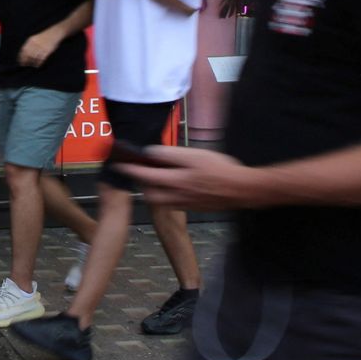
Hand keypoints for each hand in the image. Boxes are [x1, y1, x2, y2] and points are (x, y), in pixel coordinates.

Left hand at [17, 30, 58, 67]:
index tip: (21, 61)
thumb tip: (24, 55)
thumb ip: (29, 45)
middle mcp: (35, 44)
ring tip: (32, 65)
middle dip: (26, 61)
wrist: (54, 33)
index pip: (24, 50)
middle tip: (25, 65)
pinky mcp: (47, 50)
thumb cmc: (44, 37)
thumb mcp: (35, 38)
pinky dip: (38, 63)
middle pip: (28, 55)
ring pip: (34, 57)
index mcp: (31, 40)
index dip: (21, 57)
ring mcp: (41, 47)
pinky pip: (41, 59)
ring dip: (32, 63)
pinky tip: (37, 65)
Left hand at [112, 146, 264, 210]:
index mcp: (174, 180)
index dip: (129, 168)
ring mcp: (183, 204)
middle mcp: (175, 195)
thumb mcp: (194, 155)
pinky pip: (171, 204)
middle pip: (148, 193)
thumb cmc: (219, 169)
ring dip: (152, 190)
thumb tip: (150, 152)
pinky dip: (165, 196)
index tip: (119, 163)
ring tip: (154, 178)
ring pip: (159, 201)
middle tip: (139, 170)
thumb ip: (170, 154)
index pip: (144, 174)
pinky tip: (172, 186)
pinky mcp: (191, 208)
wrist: (241, 189)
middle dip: (140, 183)